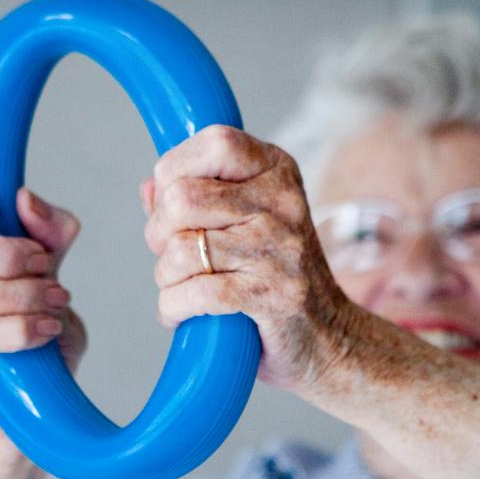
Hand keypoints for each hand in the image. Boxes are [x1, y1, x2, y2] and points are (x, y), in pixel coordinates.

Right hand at [0, 175, 86, 424]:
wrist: (40, 378)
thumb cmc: (37, 311)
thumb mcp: (56, 261)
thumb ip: (48, 226)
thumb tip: (26, 202)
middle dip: (3, 254)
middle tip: (42, 268)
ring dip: (17, 295)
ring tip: (52, 302)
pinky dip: (13, 329)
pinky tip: (42, 329)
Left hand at [141, 125, 356, 393]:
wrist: (330, 336)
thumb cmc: (277, 274)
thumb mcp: (250, 220)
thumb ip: (200, 197)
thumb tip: (149, 188)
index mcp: (277, 171)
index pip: (214, 142)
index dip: (175, 171)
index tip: (174, 205)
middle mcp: (281, 203)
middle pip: (181, 199)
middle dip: (159, 233)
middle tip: (173, 255)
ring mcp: (278, 249)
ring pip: (181, 249)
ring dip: (166, 278)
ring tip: (182, 287)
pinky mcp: (269, 295)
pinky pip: (194, 293)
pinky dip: (173, 308)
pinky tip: (181, 313)